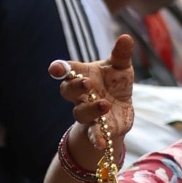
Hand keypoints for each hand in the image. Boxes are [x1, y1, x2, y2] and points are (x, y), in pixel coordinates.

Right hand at [49, 36, 135, 153]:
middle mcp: (81, 95)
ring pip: (80, 112)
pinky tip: (102, 145)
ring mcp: (87, 112)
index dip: (59, 69)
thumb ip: (121, 54)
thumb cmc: (115, 82)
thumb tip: (126, 37)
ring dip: (91, 109)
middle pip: (67, 91)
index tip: (55, 68)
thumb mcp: (121, 67)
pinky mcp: (98, 128)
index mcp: (84, 75)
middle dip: (74, 87)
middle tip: (86, 82)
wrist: (120, 109)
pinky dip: (97, 139)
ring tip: (105, 104)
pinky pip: (93, 134)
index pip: (67, 70)